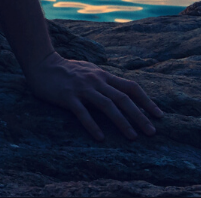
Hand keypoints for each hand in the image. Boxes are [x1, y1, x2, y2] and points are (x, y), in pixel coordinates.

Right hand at [25, 52, 163, 139]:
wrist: (41, 63)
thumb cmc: (66, 69)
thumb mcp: (89, 70)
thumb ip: (104, 80)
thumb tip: (122, 91)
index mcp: (103, 75)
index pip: (130, 87)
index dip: (146, 101)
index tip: (159, 116)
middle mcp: (96, 81)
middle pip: (123, 98)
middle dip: (139, 116)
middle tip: (152, 132)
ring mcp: (82, 88)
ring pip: (107, 105)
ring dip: (122, 122)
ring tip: (133, 137)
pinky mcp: (67, 96)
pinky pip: (82, 112)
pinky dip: (92, 125)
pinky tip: (100, 138)